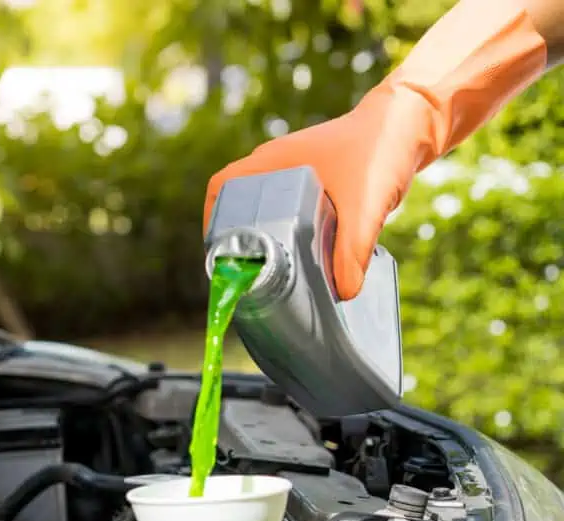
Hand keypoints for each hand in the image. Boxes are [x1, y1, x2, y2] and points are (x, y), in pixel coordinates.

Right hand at [203, 86, 435, 299]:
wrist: (414, 120)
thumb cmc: (381, 149)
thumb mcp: (365, 205)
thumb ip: (353, 251)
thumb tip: (343, 294)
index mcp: (273, 161)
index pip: (222, 187)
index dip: (213, 219)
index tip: (218, 251)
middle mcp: (277, 163)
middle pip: (240, 202)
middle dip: (238, 235)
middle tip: (246, 268)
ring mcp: (296, 169)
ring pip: (265, 205)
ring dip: (263, 232)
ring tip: (270, 266)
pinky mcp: (316, 179)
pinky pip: (288, 205)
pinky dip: (286, 228)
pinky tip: (301, 251)